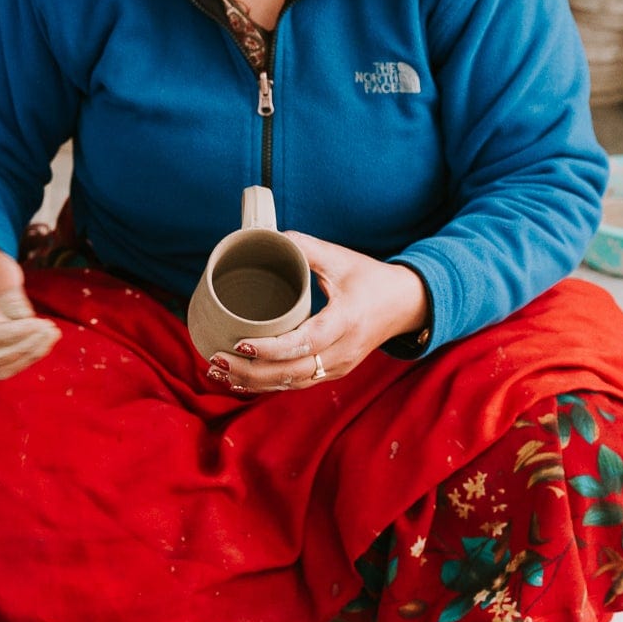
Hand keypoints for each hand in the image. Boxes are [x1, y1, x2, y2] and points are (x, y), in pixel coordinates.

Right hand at [0, 244, 60, 379]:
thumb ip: (9, 295)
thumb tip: (25, 321)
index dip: (11, 334)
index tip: (39, 324)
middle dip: (23, 345)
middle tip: (51, 329)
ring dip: (27, 356)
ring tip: (50, 336)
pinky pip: (0, 369)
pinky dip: (23, 360)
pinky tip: (42, 345)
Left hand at [205, 233, 426, 393]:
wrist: (405, 305)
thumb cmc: (370, 278)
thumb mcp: (340, 258)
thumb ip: (304, 247)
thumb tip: (264, 237)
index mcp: (346, 321)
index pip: (305, 343)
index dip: (271, 348)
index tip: (240, 343)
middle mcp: (343, 351)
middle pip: (292, 372)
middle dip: (251, 371)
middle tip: (217, 358)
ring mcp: (339, 366)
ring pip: (292, 384)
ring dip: (254, 382)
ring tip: (218, 371)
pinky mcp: (333, 372)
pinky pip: (297, 384)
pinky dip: (268, 384)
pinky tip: (240, 380)